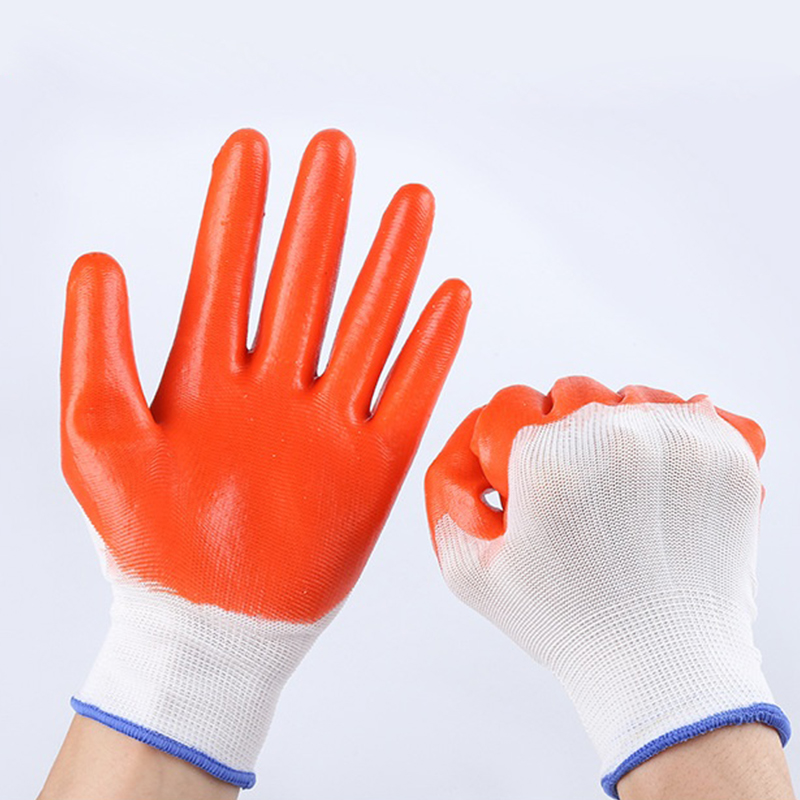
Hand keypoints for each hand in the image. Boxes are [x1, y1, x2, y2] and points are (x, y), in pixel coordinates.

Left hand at [60, 128, 469, 787]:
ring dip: (388, 266)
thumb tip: (100, 260)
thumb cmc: (143, 542)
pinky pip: (408, 396)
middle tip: (336, 149)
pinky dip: (430, 348)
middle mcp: (272, 387)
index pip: (227, 272)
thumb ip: (97, 348)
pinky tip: (448, 296)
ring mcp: (325, 423)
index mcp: (204, 376)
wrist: (207, 627)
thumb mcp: (98, 438)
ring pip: (365, 327)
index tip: (254, 146)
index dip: (239, 210)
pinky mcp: (369, 465)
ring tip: (409, 203)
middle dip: (319, 217)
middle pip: (303, 284)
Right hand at [425, 376, 788, 797]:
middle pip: (570, 393)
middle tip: (570, 492)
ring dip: (616, 431)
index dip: (503, 448)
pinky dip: (674, 437)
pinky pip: (690, 411)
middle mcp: (614, 433)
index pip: (508, 405)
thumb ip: (444, 505)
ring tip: (618, 488)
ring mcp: (678, 438)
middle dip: (559, 436)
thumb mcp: (472, 575)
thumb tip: (458, 459)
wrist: (664, 667)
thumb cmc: (572, 626)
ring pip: (629, 397)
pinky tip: (661, 475)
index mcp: (548, 456)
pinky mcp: (728, 452)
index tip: (518, 483)